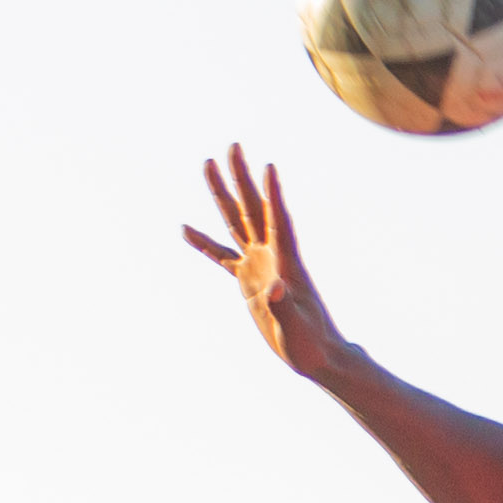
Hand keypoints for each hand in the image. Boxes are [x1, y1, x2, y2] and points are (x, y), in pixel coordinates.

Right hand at [182, 145, 350, 380]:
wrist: (316, 356)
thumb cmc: (312, 344)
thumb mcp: (296, 327)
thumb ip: (284, 306)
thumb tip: (273, 290)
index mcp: (287, 262)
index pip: (278, 221)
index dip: (273, 195)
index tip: (268, 167)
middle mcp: (272, 255)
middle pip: (252, 208)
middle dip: (242, 177)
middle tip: (233, 146)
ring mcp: (258, 264)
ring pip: (236, 221)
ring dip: (223, 193)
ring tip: (208, 164)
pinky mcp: (248, 280)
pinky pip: (221, 255)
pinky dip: (204, 243)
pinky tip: (186, 229)